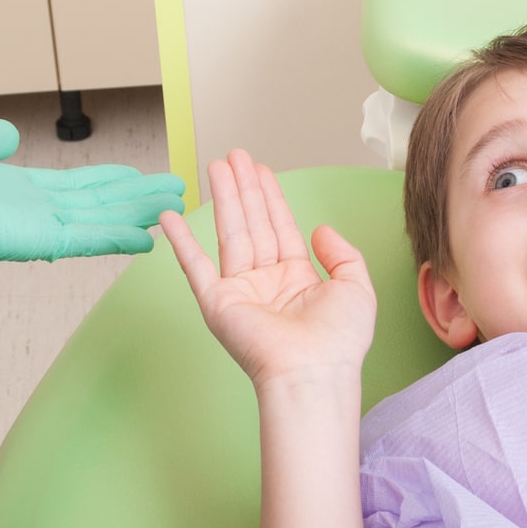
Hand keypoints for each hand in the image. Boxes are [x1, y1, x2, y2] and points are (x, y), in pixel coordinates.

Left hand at [0, 120, 184, 285]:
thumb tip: (7, 135)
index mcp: (2, 190)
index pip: (67, 187)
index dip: (105, 181)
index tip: (135, 177)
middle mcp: (21, 210)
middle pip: (93, 202)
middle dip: (135, 196)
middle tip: (176, 190)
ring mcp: (28, 226)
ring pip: (98, 217)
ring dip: (139, 211)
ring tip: (178, 203)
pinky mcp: (29, 238)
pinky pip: (84, 237)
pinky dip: (117, 236)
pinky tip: (149, 235)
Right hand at [160, 150, 376, 388]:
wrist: (314, 372)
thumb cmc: (339, 339)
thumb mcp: (355, 287)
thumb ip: (342, 253)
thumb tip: (320, 228)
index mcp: (297, 279)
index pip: (281, 227)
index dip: (270, 197)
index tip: (260, 169)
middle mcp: (267, 281)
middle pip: (253, 224)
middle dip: (244, 189)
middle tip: (234, 155)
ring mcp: (240, 291)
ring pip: (230, 233)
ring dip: (223, 199)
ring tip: (216, 166)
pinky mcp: (218, 303)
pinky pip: (196, 266)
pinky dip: (181, 242)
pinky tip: (171, 216)